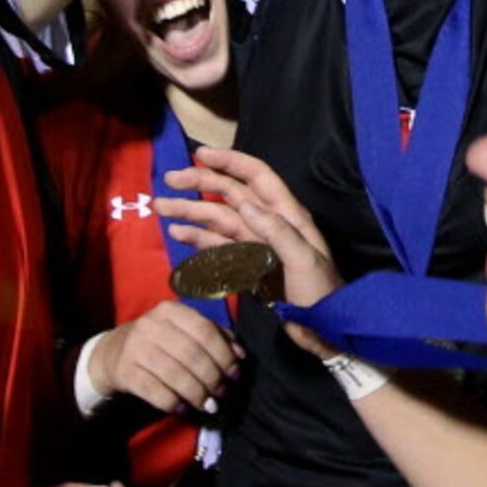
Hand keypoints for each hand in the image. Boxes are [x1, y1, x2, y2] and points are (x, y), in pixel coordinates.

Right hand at [86, 301, 239, 416]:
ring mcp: (135, 348)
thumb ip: (213, 337)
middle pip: (191, 353)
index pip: (204, 329)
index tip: (235, 373)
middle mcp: (151, 325)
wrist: (111, 353)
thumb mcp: (182, 331)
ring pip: (174, 374)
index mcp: (170, 311)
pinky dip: (173, 402)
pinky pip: (155, 391)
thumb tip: (240, 355)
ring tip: (207, 405)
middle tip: (221, 393)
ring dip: (196, 393)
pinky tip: (184, 409)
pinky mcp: (125, 372)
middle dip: (212, 377)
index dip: (224, 354)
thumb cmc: (157, 342)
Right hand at [157, 144, 343, 354]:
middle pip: (230, 195)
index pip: (256, 176)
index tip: (200, 154)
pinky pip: (217, 246)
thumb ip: (277, 231)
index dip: (229, 162)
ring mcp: (255, 245)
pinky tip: (177, 232)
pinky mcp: (246, 266)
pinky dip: (197, 238)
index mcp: (287, 214)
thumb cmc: (321, 293)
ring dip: (190, 212)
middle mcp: (269, 223)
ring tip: (161, 206)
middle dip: (199, 184)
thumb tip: (245, 204)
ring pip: (218, 220)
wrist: (324, 331)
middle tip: (169, 180)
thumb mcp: (304, 260)